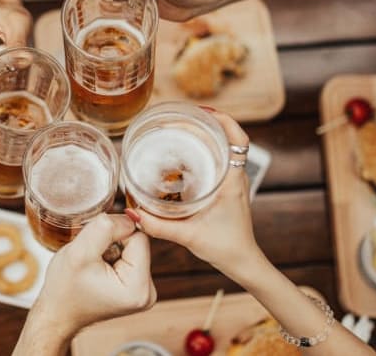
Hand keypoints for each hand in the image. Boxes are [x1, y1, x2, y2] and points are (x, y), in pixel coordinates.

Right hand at [17, 214, 155, 354]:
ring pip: (132, 247)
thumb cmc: (64, 288)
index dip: (115, 232)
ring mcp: (143, 291)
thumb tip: (129, 217)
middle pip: (138, 242)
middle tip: (91, 258)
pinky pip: (129, 256)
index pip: (139, 236)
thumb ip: (106, 228)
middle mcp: (148, 292)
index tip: (94, 246)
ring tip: (92, 265)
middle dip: (113, 242)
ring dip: (110, 248)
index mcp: (138, 288)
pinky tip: (97, 269)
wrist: (57, 313)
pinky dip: (111, 256)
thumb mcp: (79, 252)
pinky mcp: (136, 287)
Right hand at [134, 110, 264, 280]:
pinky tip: (184, 156)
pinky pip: (218, 162)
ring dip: (206, 137)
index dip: (224, 120)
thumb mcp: (189, 236)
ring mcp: (232, 183)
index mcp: (232, 181)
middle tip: (181, 118)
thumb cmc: (225, 248)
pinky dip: (205, 152)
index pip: (238, 140)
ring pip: (224, 149)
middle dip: (207, 124)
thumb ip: (160, 226)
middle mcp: (235, 178)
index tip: (203, 111)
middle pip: (228, 138)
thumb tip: (134, 214)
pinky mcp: (227, 190)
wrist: (242, 263)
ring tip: (181, 130)